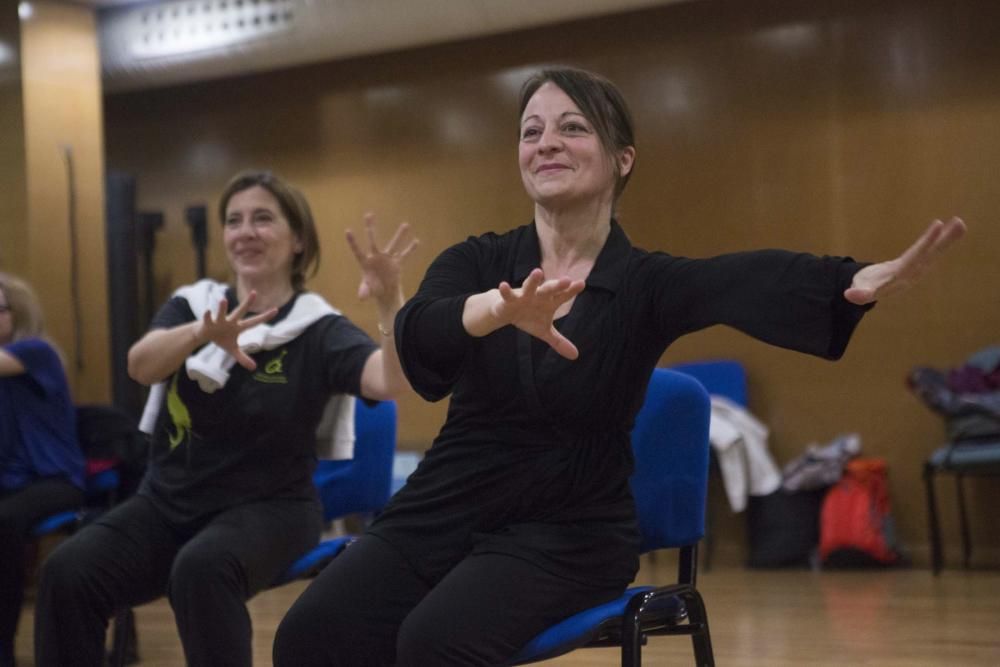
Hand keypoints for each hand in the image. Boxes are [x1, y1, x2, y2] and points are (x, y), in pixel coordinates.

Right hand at [197, 292, 276, 370]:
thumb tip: (254, 368)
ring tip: (223, 300)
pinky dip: (207, 315)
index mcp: (238, 327)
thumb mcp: (232, 349)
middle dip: (247, 303)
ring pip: (221, 313)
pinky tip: (208, 311)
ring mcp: (219, 321)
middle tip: (254, 293)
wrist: (203, 334)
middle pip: (240, 311)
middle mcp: (230, 321)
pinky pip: (207, 319)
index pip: (254, 322)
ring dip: (222, 308)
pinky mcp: (207, 324)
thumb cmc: (220, 338)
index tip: (276, 310)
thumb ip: (243, 358)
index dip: (264, 317)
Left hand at [346, 213, 418, 305]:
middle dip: (371, 228)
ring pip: (394, 244)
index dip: (353, 242)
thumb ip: (364, 291)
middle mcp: (376, 257)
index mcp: (365, 262)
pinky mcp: (397, 263)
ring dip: (400, 235)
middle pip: (373, 240)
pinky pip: (405, 255)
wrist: (385, 292)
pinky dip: (411, 249)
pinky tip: (417, 241)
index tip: (347, 231)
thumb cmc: (373, 289)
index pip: (358, 251)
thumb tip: (362, 297)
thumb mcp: (368, 291)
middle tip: (369, 214)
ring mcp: (387, 258)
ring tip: (406, 224)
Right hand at [493, 268, 585, 359]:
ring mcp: (524, 296)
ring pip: (529, 287)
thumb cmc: (529, 318)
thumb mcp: (544, 331)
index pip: (563, 296)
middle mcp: (538, 296)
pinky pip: (507, 295)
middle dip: (556, 285)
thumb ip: (559, 342)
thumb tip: (575, 356)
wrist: (507, 312)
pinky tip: (503, 285)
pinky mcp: (509, 300)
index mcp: (549, 302)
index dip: (571, 290)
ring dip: (533, 280)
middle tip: (566, 280)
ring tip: (537, 272)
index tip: (581, 284)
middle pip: (549, 289)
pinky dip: (505, 291)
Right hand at [844, 217, 965, 304]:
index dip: (925, 243)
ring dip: (947, 239)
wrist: (869, 292)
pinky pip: (931, 250)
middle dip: (944, 240)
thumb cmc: (864, 288)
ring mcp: (917, 269)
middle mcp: (913, 273)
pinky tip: (948, 227)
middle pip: (930, 255)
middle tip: (959, 224)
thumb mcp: (860, 291)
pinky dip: (939, 240)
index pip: (914, 258)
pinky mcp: (917, 263)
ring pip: (934, 253)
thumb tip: (850, 295)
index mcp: (900, 276)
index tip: (937, 227)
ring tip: (960, 223)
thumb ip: (859, 294)